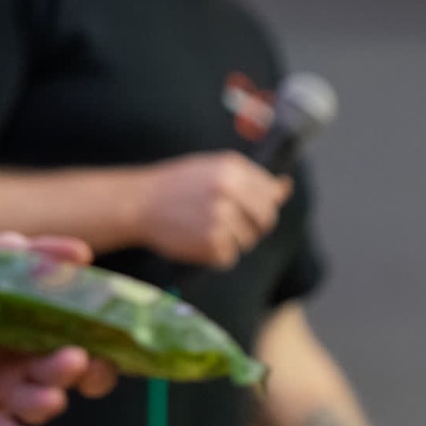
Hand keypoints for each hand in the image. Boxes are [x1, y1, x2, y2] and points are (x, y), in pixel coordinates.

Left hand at [0, 230, 118, 425]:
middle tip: (79, 359)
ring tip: (52, 396)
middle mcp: (33, 368)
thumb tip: (78, 253)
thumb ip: (28, 257)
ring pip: (38, 404)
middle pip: (69, 376)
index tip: (114, 341)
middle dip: (80, 373)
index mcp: (45, 333)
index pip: (92, 349)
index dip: (107, 350)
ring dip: (48, 401)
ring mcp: (6, 392)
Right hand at [135, 152, 291, 268]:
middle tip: (227, 224)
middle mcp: (228, 190)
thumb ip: (251, 180)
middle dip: (252, 226)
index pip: (270, 196)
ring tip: (204, 228)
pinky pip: (228, 257)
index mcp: (232, 168)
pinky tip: (196, 240)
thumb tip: (285, 188)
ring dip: (231, 241)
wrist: (139, 202)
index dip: (261, 206)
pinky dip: (215, 254)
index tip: (245, 209)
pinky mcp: (210, 242)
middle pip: (265, 220)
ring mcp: (220, 217)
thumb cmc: (179, 185)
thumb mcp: (214, 170)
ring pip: (247, 241)